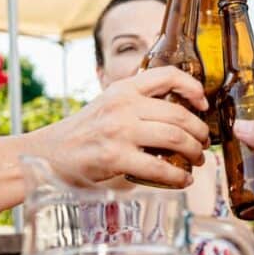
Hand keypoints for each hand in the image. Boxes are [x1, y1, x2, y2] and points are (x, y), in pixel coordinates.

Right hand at [32, 67, 208, 187]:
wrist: (49, 154)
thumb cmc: (84, 132)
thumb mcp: (109, 105)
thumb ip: (138, 104)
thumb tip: (181, 113)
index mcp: (123, 89)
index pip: (167, 74)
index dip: (193, 88)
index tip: (203, 104)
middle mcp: (123, 106)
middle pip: (179, 114)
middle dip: (199, 132)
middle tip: (204, 143)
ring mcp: (119, 131)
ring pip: (175, 138)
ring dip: (194, 153)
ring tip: (197, 161)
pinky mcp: (115, 158)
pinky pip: (159, 168)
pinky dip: (178, 177)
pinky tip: (183, 180)